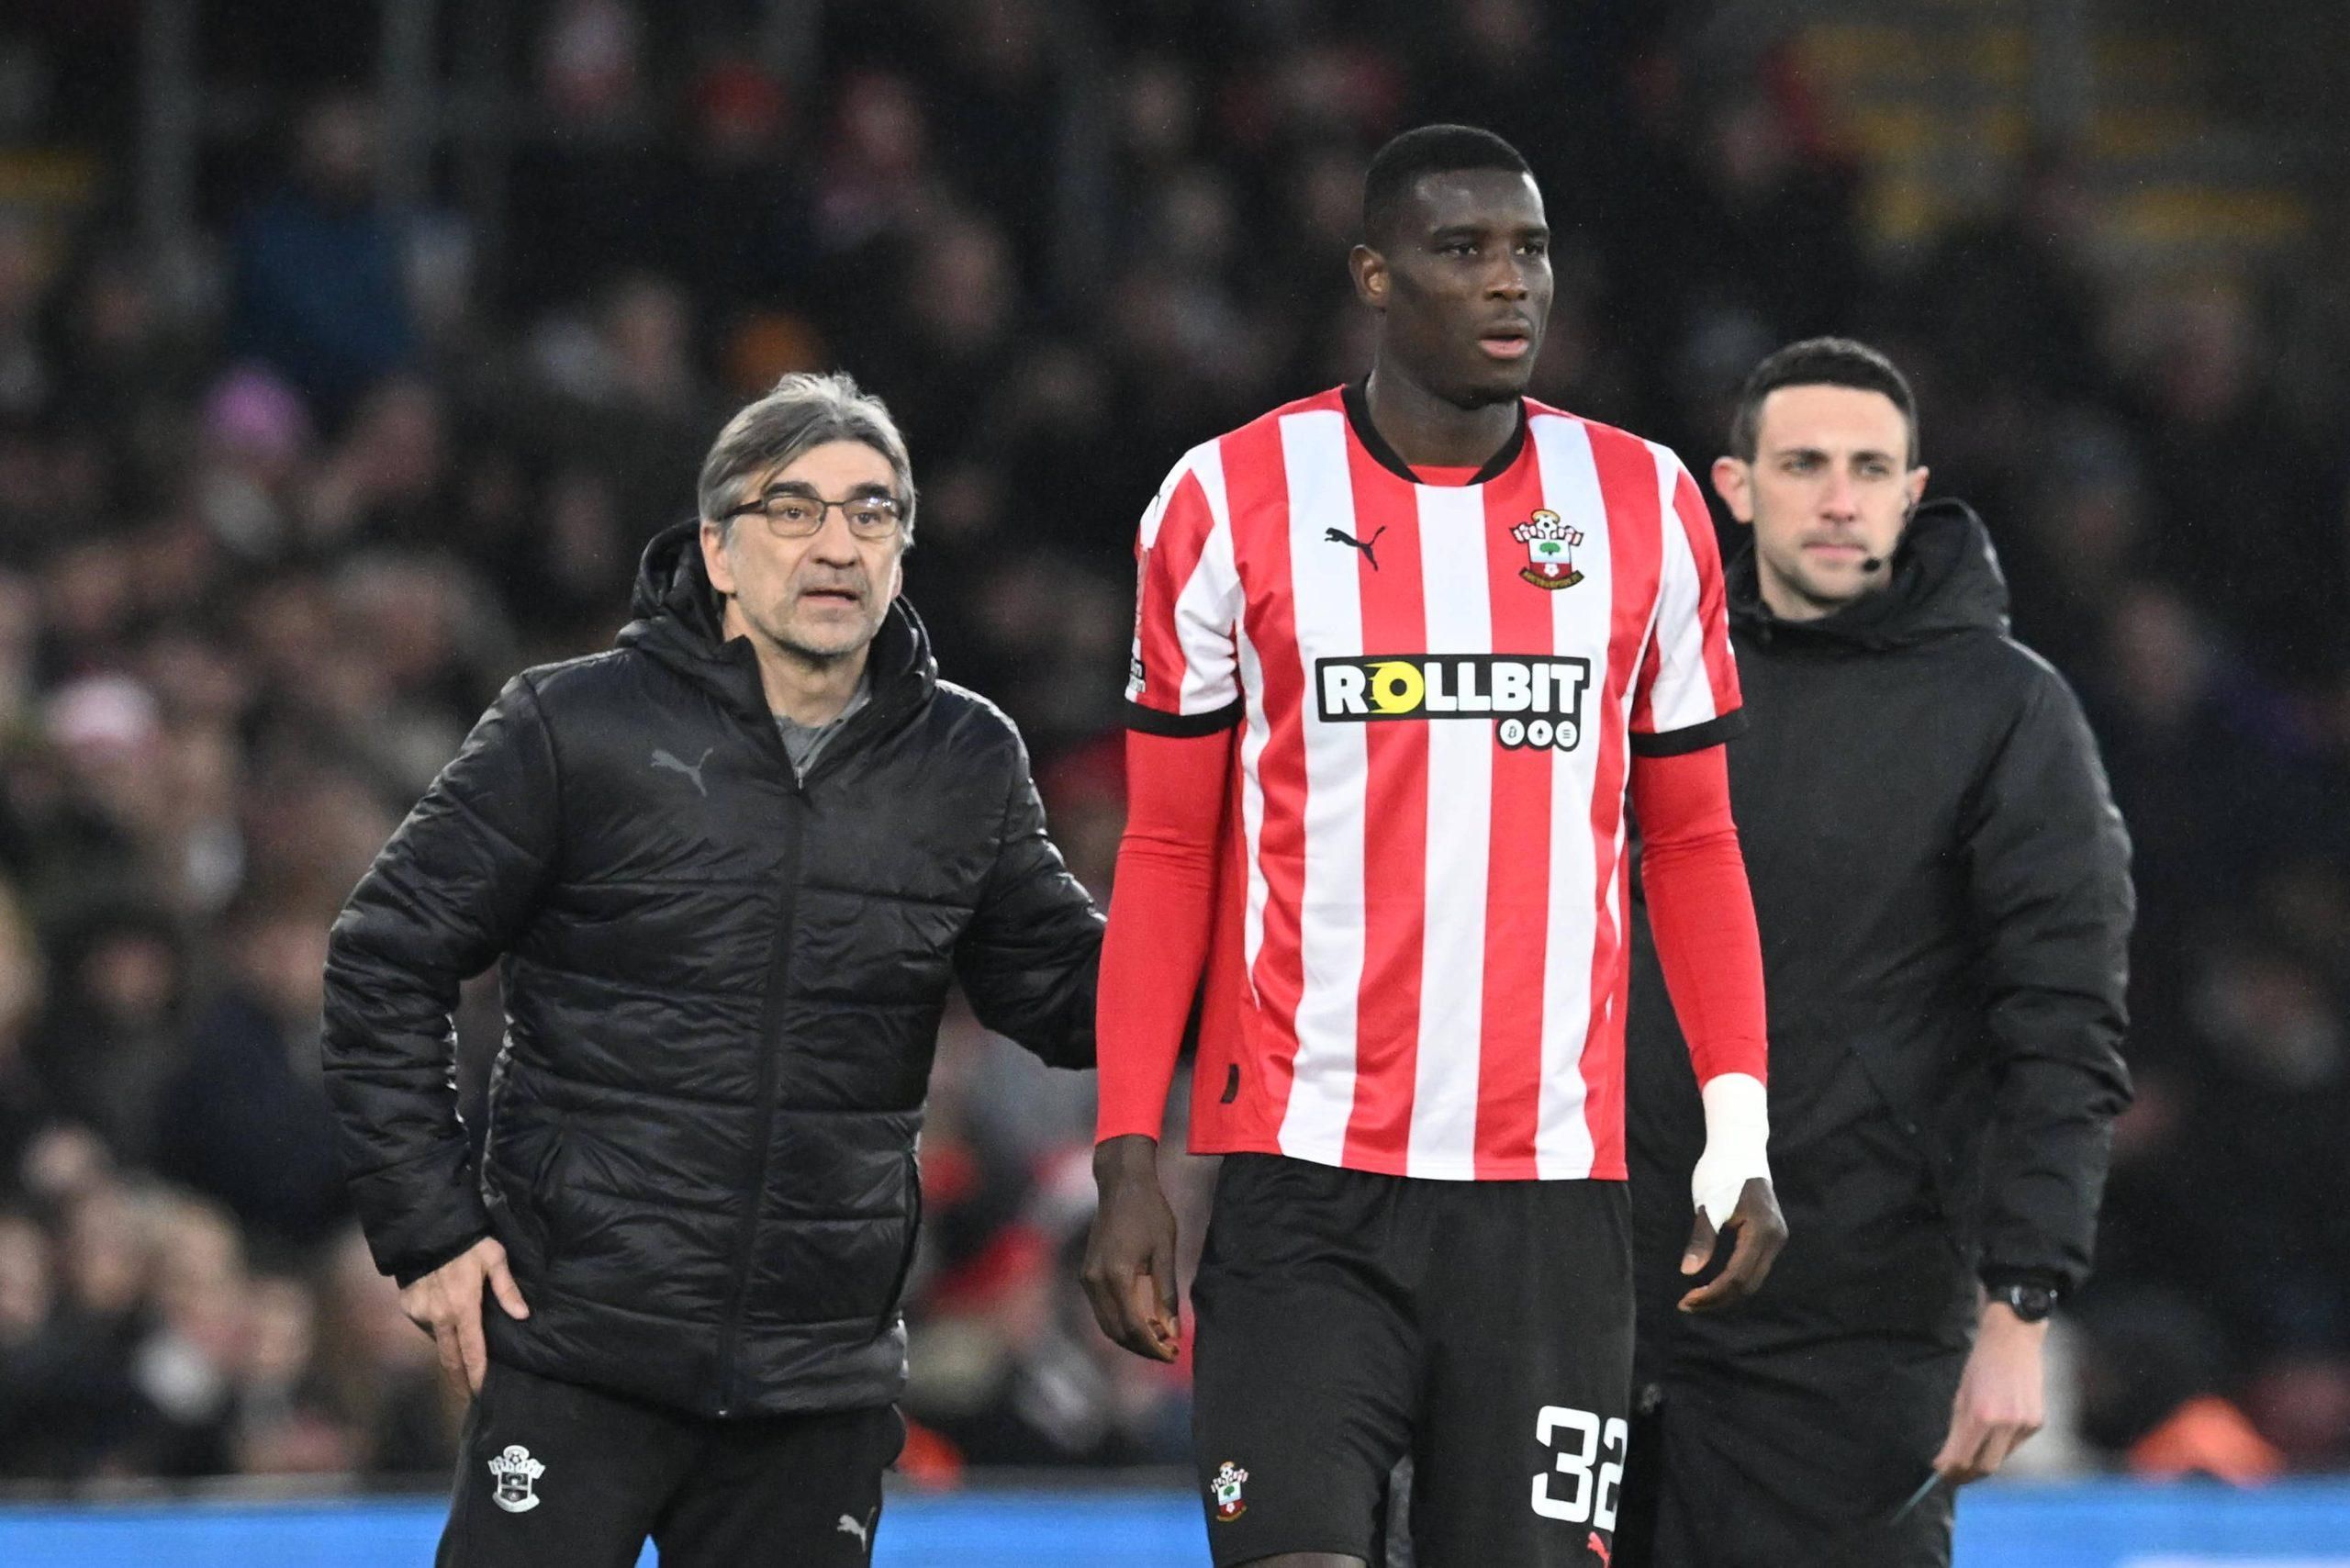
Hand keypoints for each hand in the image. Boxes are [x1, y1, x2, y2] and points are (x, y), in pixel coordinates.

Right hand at [400, 1236, 529, 1396]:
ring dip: (448, 1347)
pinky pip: (425, 1323)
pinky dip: (435, 1324)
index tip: (480, 1393)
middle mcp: (439, 1317)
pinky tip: (443, 1314)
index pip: (472, 1351)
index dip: (476, 1374)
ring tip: (459, 1354)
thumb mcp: (494, 1259)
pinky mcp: (407, 1306)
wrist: (426, 1229)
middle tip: (465, 1396)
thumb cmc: (467, 1243)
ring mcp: (420, 1313)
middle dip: (458, 1379)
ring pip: (436, 1339)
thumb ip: (507, 1289)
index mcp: (463, 1309)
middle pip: (450, 1358)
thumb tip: (523, 1315)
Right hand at [1081, 1135, 1180, 1361]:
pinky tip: (1144, 1320)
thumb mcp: (1165, 1252)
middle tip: (1170, 1352)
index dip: (1154, 1347)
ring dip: (1131, 1338)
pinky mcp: (1086, 1274)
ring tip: (1159, 1339)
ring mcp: (1087, 1278)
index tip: (1174, 1354)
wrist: (1122, 1184)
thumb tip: (1173, 1332)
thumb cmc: (1150, 1213)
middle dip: (1143, 1348)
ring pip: (1106, 1325)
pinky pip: (1102, 1310)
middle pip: (1116, 1332)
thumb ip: (1167, 1295)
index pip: (1134, 1327)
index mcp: (1116, 1276)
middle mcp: (1095, 1281)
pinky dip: (1121, 1322)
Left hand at [1676, 1177, 1786, 1312]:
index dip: (1711, 1294)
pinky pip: (1753, 1268)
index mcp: (1761, 1232)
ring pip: (1752, 1279)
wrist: (1739, 1148)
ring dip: (1725, 1293)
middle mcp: (1775, 1239)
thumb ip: (1701, 1240)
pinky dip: (1733, 1280)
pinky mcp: (1770, 1236)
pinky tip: (1711, 1284)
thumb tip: (1688, 1272)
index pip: (1736, 1277)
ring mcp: (1776, 1238)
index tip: (1686, 1301)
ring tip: (1695, 1299)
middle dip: (1717, 1299)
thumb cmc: (1719, 1173)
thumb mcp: (1707, 1206)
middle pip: (1747, 1285)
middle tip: (1686, 1305)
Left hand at [1934, 1300, 2045, 1482]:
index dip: (1949, 1469)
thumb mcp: (1961, 1394)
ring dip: (1983, 1461)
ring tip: (1969, 1459)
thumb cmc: (1980, 1364)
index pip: (1962, 1457)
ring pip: (2001, 1458)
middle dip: (1966, 1475)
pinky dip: (2000, 1447)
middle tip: (1952, 1475)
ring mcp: (2025, 1425)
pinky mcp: (2037, 1423)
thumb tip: (1948, 1457)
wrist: (2013, 1339)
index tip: (1938, 1471)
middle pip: (1985, 1467)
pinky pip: (2015, 1445)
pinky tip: (1991, 1439)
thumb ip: (1957, 1428)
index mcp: (1981, 1415)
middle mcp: (2006, 1424)